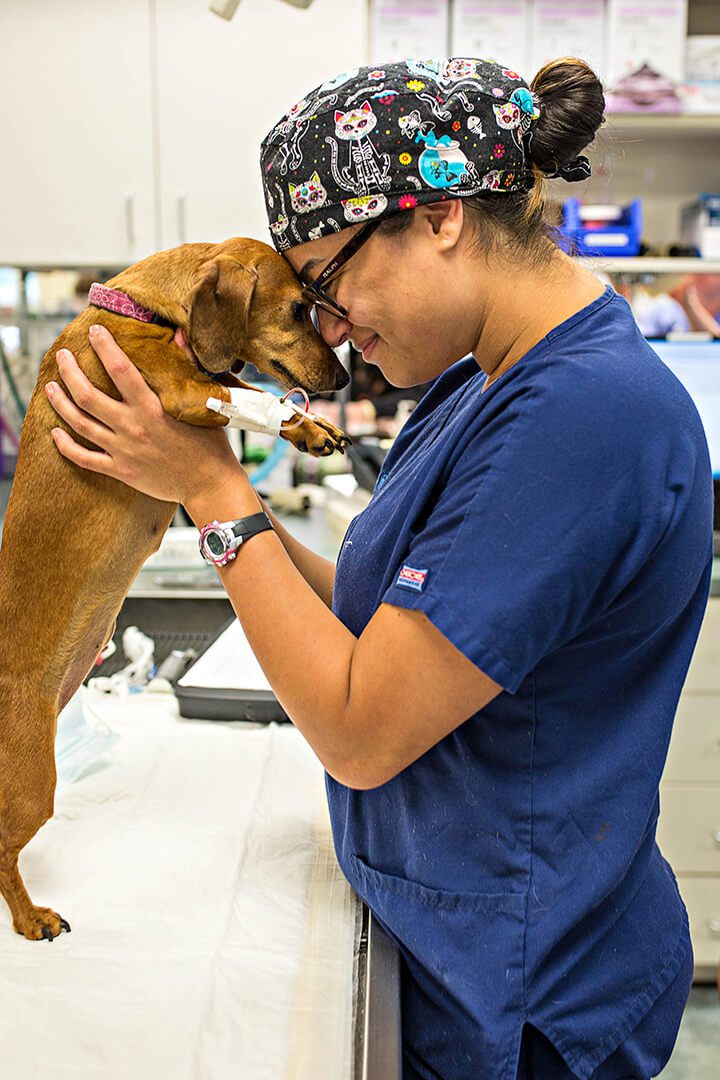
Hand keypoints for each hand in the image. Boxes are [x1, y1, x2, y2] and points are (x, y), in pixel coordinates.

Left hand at [46, 324, 242, 504]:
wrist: (209, 484)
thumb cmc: (210, 443)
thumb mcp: (204, 403)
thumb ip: (188, 367)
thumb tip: (180, 335)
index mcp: (152, 408)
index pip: (120, 370)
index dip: (104, 348)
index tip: (94, 332)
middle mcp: (132, 427)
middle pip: (88, 395)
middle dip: (70, 372)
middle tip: (62, 356)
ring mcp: (123, 450)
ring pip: (80, 423)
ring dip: (60, 403)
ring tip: (50, 388)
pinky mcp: (121, 470)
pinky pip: (84, 459)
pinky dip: (65, 446)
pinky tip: (55, 433)